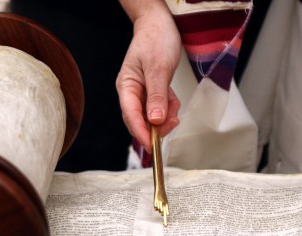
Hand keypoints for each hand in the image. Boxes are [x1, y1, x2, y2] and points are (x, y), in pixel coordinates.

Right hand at [117, 0, 181, 152]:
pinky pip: (159, 109)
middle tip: (173, 123)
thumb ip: (157, 96)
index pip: (131, 116)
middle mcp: (131, 92)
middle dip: (156, 126)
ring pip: (151, 117)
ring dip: (165, 117)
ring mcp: (141, 93)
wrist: (159, 23)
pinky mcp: (151, 92)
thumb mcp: (158, 68)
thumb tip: (155, 121)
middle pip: (139, 121)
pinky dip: (168, 109)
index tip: (152, 146)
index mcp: (126, 86)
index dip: (141, 133)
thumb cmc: (155, 39)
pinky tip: (174, 100)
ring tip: (175, 104)